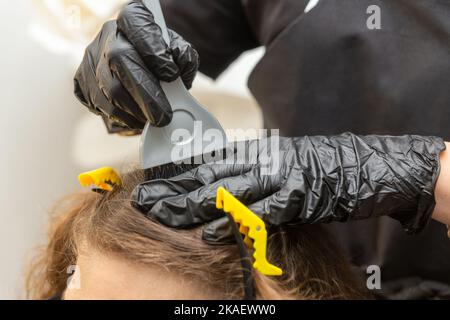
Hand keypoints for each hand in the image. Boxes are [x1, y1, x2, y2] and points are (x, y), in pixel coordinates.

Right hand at [74, 0, 198, 132]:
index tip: (171, 74)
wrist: (142, 75)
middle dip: (145, 94)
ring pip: (109, 89)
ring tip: (154, 120)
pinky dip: (123, 118)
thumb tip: (178, 66)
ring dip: (136, 111)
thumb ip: (183, 58)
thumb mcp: (179, 56)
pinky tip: (138, 119)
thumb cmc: (163, 64)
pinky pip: (100, 105)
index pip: (137, 24)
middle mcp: (108, 35)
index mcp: (133, 21)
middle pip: (119, 59)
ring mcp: (91, 58)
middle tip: (164, 115)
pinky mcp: (81, 82)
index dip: (153, 49)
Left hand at [131, 133, 444, 242]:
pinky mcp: (295, 198)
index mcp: (257, 153)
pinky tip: (212, 234)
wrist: (362, 166)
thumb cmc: (320, 168)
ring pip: (227, 192)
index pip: (209, 160)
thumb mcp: (281, 164)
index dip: (179, 171)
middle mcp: (261, 162)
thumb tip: (226, 189)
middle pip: (209, 175)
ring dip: (194, 204)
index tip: (153, 180)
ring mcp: (277, 179)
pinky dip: (234, 224)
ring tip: (163, 214)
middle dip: (175, 188)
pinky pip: (259, 213)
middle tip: (144, 198)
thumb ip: (252, 173)